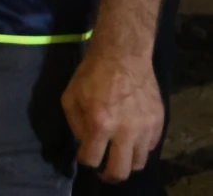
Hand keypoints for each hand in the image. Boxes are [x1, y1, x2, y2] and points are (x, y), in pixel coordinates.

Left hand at [63, 45, 162, 181]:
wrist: (123, 55)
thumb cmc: (91, 74)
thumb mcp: (70, 97)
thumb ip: (75, 125)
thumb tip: (84, 144)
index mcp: (100, 123)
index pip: (91, 159)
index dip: (85, 160)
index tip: (84, 156)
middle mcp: (125, 130)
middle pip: (120, 171)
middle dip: (108, 175)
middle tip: (103, 170)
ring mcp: (145, 128)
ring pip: (138, 163)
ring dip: (125, 162)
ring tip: (117, 153)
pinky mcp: (159, 123)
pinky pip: (151, 147)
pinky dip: (139, 147)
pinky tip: (129, 136)